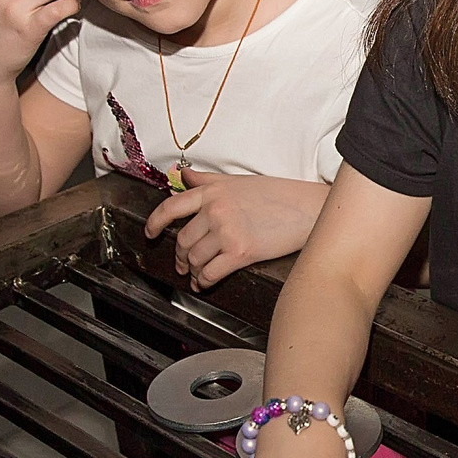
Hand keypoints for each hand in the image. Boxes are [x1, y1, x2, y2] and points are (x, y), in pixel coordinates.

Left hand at [146, 170, 326, 289]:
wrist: (307, 208)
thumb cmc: (278, 194)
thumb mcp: (239, 181)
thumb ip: (208, 180)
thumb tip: (184, 175)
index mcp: (213, 191)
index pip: (172, 207)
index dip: (154, 222)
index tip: (150, 233)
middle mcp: (215, 210)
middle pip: (182, 239)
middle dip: (179, 255)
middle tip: (181, 263)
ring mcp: (227, 231)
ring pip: (194, 258)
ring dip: (192, 270)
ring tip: (196, 274)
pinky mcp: (241, 251)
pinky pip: (211, 272)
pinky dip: (204, 281)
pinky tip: (205, 283)